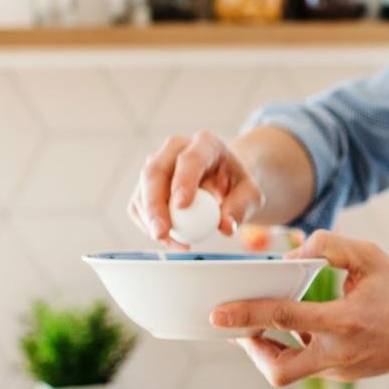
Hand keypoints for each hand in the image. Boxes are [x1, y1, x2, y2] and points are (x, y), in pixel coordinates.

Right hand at [130, 130, 263, 248]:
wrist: (224, 181)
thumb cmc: (237, 185)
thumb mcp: (251, 194)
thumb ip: (242, 207)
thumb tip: (225, 226)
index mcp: (205, 143)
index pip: (190, 159)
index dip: (183, 181)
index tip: (182, 206)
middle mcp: (175, 149)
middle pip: (154, 171)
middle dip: (154, 205)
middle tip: (162, 233)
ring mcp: (157, 164)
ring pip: (142, 191)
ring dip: (151, 221)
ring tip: (177, 244)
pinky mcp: (146, 184)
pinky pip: (138, 206)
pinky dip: (149, 226)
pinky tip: (170, 239)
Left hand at [209, 231, 388, 385]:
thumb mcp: (371, 256)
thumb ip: (328, 246)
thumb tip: (290, 256)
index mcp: (346, 320)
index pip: (285, 318)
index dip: (247, 315)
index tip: (218, 313)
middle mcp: (341, 352)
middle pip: (278, 368)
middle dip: (251, 349)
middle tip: (236, 327)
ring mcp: (341, 370)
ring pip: (289, 371)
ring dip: (268, 350)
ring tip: (260, 326)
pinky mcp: (343, 376)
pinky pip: (307, 364)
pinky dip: (293, 347)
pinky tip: (295, 328)